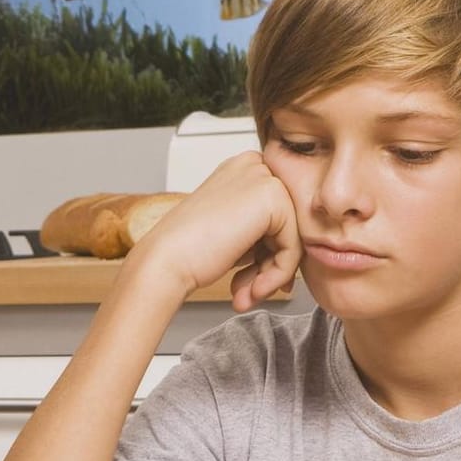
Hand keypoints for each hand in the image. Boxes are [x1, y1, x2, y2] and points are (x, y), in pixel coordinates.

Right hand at [129, 151, 300, 311]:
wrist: (166, 261)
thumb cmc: (187, 251)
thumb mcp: (233, 235)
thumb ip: (263, 236)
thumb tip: (292, 257)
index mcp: (242, 169)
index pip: (278, 215)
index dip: (269, 253)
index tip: (255, 282)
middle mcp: (254, 166)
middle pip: (288, 224)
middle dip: (271, 266)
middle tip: (251, 292)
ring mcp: (263, 177)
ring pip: (293, 237)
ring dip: (273, 275)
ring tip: (248, 294)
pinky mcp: (273, 196)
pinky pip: (294, 246)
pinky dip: (278, 274)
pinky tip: (253, 288)